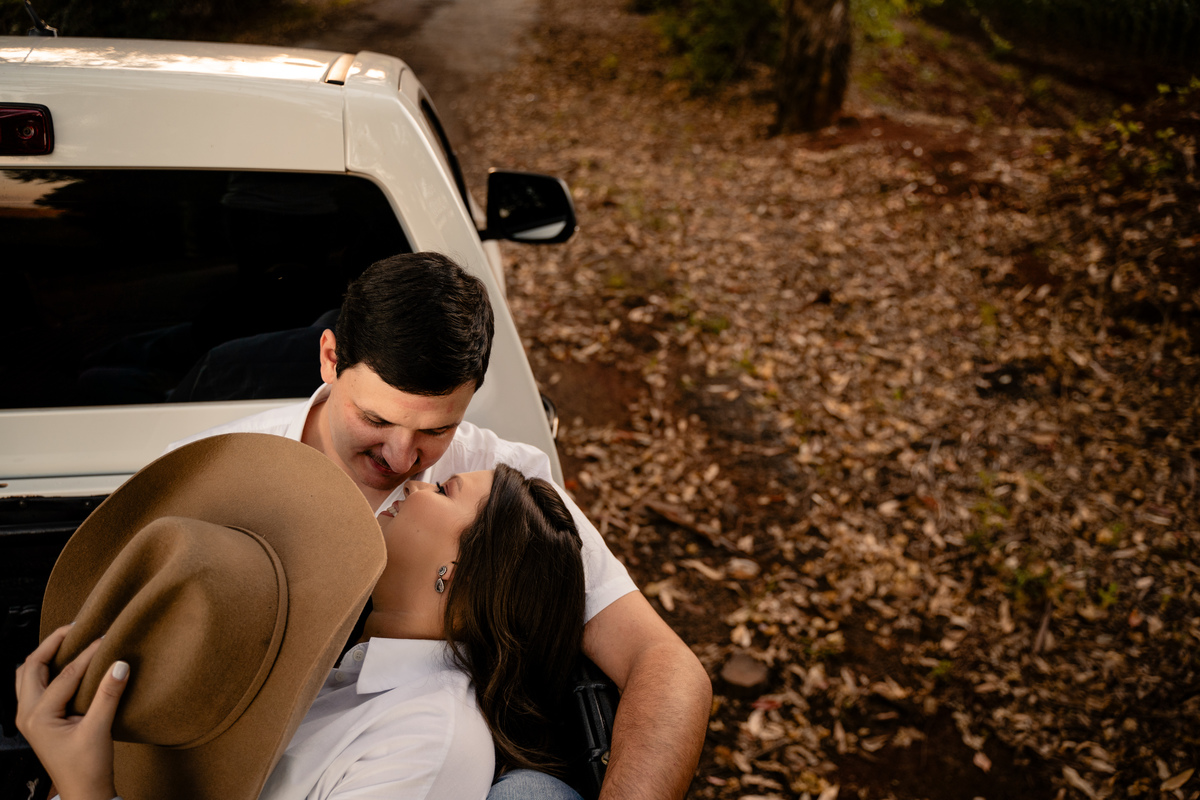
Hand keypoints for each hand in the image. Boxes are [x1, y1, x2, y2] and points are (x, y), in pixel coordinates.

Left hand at [15, 624, 129, 799]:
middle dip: (52, 644)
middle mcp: (27, 714)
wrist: (84, 792)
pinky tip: (68, 665)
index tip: (107, 638)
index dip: (88, 654)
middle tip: (76, 628)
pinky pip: (35, 685)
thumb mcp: (99, 730)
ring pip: (28, 675)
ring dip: (45, 656)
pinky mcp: (39, 720)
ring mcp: (30, 718)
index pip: (65, 675)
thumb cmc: (87, 768)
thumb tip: (120, 664)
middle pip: (31, 666)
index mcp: (37, 716)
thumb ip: (108, 695)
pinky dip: (48, 669)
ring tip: (69, 641)